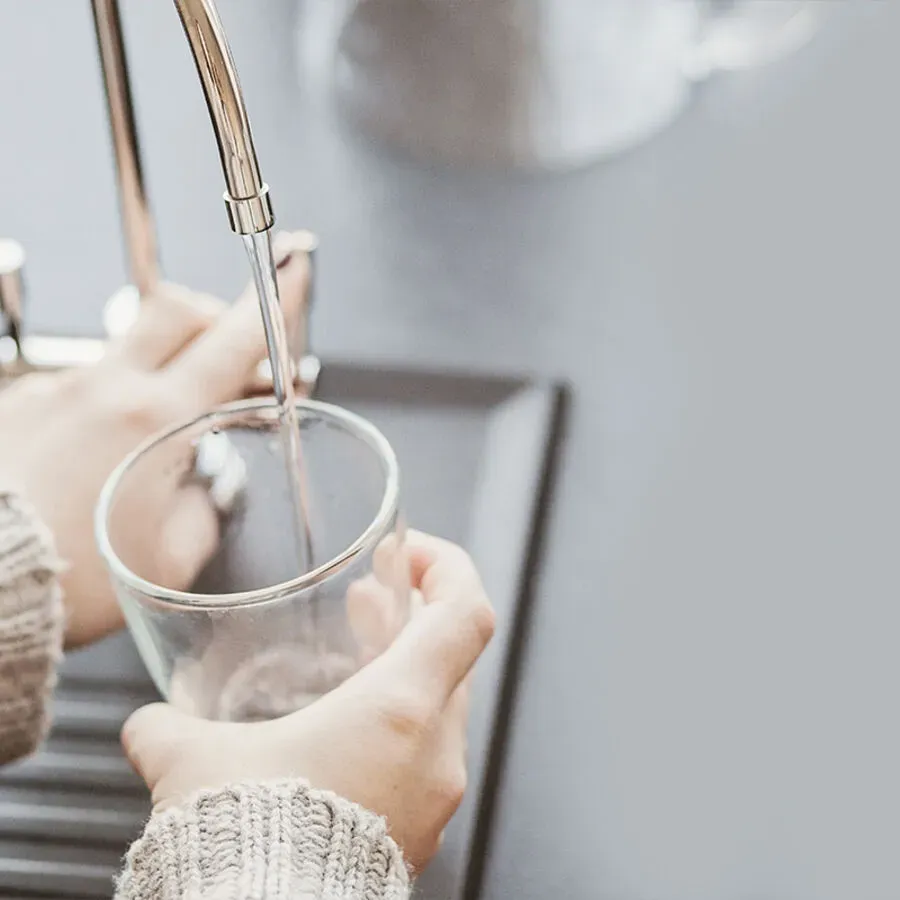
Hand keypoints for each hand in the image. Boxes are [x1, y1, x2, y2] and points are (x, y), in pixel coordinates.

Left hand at [0, 234, 308, 647]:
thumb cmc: (73, 580)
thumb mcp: (173, 560)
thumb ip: (205, 511)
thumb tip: (206, 490)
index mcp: (157, 420)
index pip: (233, 339)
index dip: (273, 300)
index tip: (291, 269)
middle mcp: (105, 390)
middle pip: (176, 308)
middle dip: (215, 318)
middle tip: (231, 354)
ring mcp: (57, 390)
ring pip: (127, 347)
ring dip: (161, 367)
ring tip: (161, 427)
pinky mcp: (20, 406)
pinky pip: (80, 383)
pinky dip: (107, 403)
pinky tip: (100, 453)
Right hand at [121, 532, 495, 872]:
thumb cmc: (249, 846)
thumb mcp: (196, 766)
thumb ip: (167, 729)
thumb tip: (147, 725)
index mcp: (400, 709)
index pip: (466, 613)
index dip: (448, 567)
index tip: (412, 556)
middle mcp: (434, 750)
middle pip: (452, 657)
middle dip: (412, 621)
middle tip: (372, 605)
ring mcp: (435, 796)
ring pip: (440, 709)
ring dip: (403, 678)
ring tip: (356, 668)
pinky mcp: (420, 833)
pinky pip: (425, 761)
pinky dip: (398, 732)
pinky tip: (345, 741)